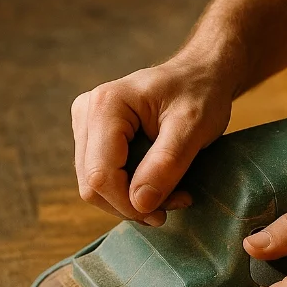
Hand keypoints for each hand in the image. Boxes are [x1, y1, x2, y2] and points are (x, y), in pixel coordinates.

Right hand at [71, 54, 236, 224]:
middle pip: (93, 185)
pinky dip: (131, 193)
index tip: (164, 212)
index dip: (128, 204)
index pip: (100, 175)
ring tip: (174, 195)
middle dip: (132, 205)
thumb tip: (139, 204)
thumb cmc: (200, 93)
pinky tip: (160, 187)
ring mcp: (87, 126)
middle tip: (176, 202)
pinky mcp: (95, 139)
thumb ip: (166, 164)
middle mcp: (86, 113)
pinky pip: (104, 179)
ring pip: (95, 187)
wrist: (200, 75)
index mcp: (106, 105)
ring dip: (133, 202)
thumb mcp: (193, 128)